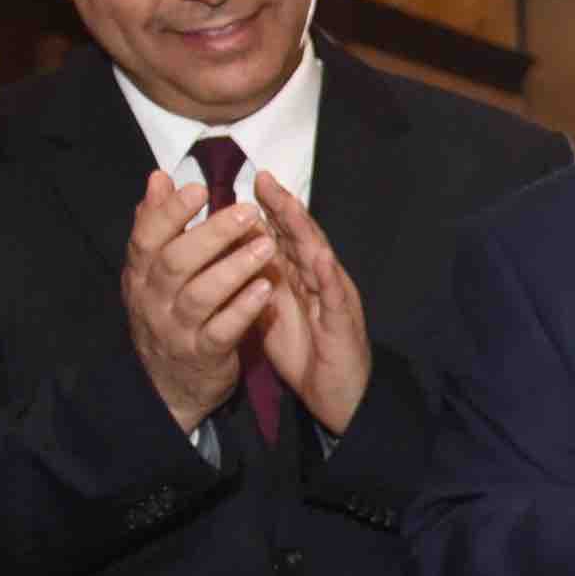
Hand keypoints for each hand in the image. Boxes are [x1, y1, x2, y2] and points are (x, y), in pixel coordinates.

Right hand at [121, 171, 278, 432]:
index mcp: (140, 275)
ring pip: (201, 295)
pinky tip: (265, 289)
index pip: (147, 238)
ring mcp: (176, 329)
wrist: (171, 385)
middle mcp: (152, 300)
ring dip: (234, 268)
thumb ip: (157, 225)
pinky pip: (222, 330)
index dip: (170, 213)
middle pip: (176, 262)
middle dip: (212, 235)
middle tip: (248, 212)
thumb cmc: (169, 314)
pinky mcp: (203, 355)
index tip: (198, 188)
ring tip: (267, 247)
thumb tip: (158, 178)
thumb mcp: (153, 273)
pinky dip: (243, 309)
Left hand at [245, 176, 372, 434]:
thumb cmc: (307, 354)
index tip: (249, 181)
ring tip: (289, 204)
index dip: (268, 209)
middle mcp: (319, 282)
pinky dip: (328, 277)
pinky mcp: (343, 326)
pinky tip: (318, 258)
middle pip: (301, 238)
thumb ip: (256, 281)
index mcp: (299, 279)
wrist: (340, 397)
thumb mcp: (272, 313)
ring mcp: (334, 300)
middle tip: (263, 178)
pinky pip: (334, 299)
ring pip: (319, 259)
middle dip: (283, 207)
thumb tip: (232, 254)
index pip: (283, 237)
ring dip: (305, 230)